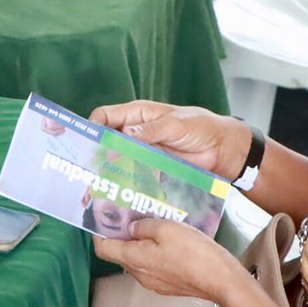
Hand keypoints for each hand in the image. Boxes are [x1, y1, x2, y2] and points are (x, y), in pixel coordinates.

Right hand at [89, 100, 250, 180]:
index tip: (85, 143)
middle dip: (95, 152)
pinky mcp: (150, 169)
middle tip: (85, 169)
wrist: (222, 150)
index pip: (106, 116)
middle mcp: (135, 132)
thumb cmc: (201, 127)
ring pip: (117, 159)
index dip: (93, 127)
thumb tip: (125, 133)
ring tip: (96, 185)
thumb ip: (150, 130)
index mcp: (137, 115)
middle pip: (107, 140)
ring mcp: (142, 152)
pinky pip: (133, 174)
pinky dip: (125, 182)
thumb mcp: (176, 125)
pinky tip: (117, 192)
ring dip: (108, 170)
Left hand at [93, 218, 244, 300]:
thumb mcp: (167, 228)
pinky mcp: (168, 286)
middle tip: (130, 215)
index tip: (104, 217)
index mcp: (134, 259)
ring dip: (139, 244)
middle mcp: (139, 275)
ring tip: (152, 225)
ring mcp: (154, 283)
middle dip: (121, 235)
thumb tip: (131, 229)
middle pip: (120, 254)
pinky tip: (168, 242)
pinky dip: (153, 253)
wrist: (222, 281)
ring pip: (138, 260)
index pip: (103, 249)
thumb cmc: (194, 252)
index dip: (99, 233)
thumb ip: (144, 227)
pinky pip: (153, 267)